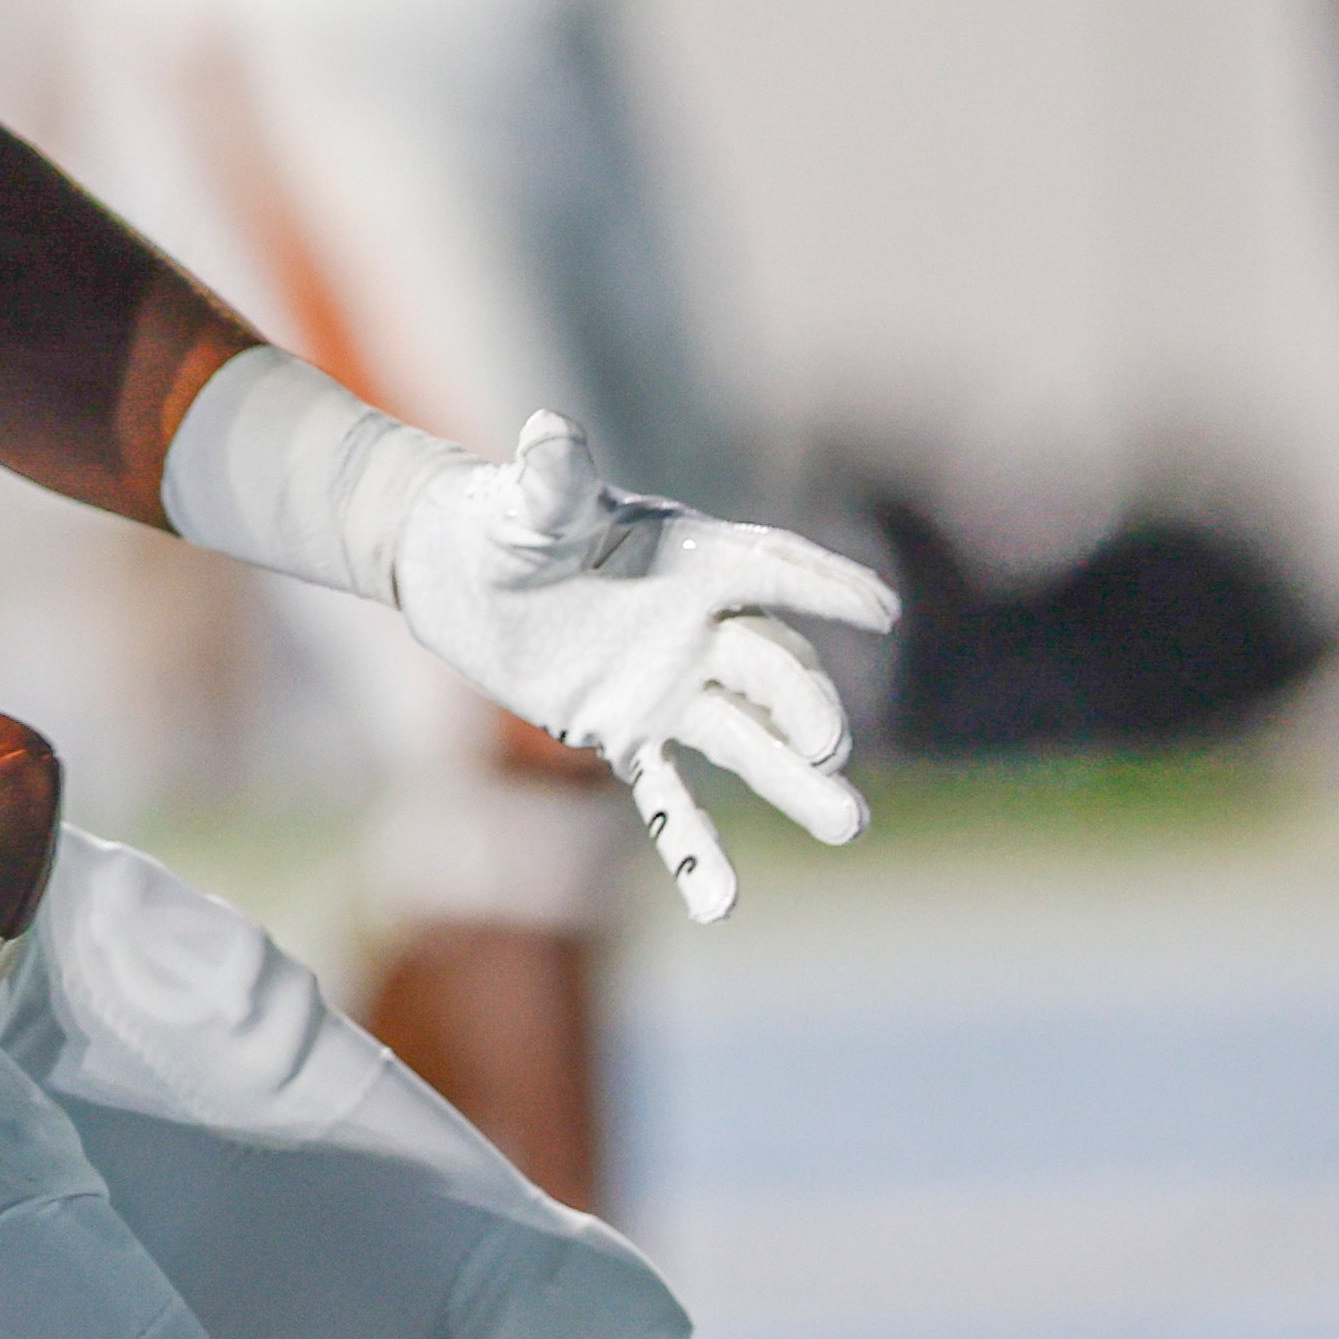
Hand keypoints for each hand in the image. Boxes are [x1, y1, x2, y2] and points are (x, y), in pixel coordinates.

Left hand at [386, 415, 890, 920]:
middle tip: (827, 748)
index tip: (880, 611)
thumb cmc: (503, 521)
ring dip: (794, 782)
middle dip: (804, 706)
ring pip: (746, 740)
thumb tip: (548, 434)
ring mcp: (669, 686)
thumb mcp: (527, 506)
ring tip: (848, 826)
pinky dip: (695, 848)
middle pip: (772, 669)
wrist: (458, 570)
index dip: (822, 586)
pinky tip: (721, 903)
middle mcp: (699, 627)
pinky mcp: (626, 732)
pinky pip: (670, 797)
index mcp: (692, 559)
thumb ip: (551, 481)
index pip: (772, 571)